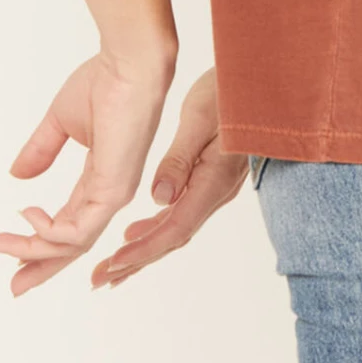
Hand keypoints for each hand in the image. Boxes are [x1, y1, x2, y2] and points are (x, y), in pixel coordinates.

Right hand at [0, 48, 174, 295]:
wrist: (129, 63)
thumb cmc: (104, 81)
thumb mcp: (60, 121)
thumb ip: (40, 151)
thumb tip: (16, 175)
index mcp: (99, 176)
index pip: (68, 221)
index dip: (39, 238)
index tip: (8, 249)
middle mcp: (109, 190)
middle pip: (71, 243)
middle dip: (39, 263)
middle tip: (12, 283)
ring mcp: (114, 192)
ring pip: (72, 242)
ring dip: (33, 247)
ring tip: (1, 242)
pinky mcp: (115, 189)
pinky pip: (80, 229)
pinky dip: (51, 232)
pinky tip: (29, 219)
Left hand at [89, 67, 250, 289]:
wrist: (263, 83)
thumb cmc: (231, 93)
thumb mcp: (199, 117)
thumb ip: (180, 158)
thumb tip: (160, 199)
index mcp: (214, 181)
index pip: (175, 228)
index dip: (143, 250)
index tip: (113, 265)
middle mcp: (216, 192)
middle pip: (172, 238)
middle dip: (135, 261)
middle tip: (98, 279)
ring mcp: (216, 188)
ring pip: (175, 229)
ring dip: (142, 250)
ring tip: (111, 266)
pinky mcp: (212, 180)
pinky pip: (181, 214)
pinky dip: (155, 229)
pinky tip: (135, 233)